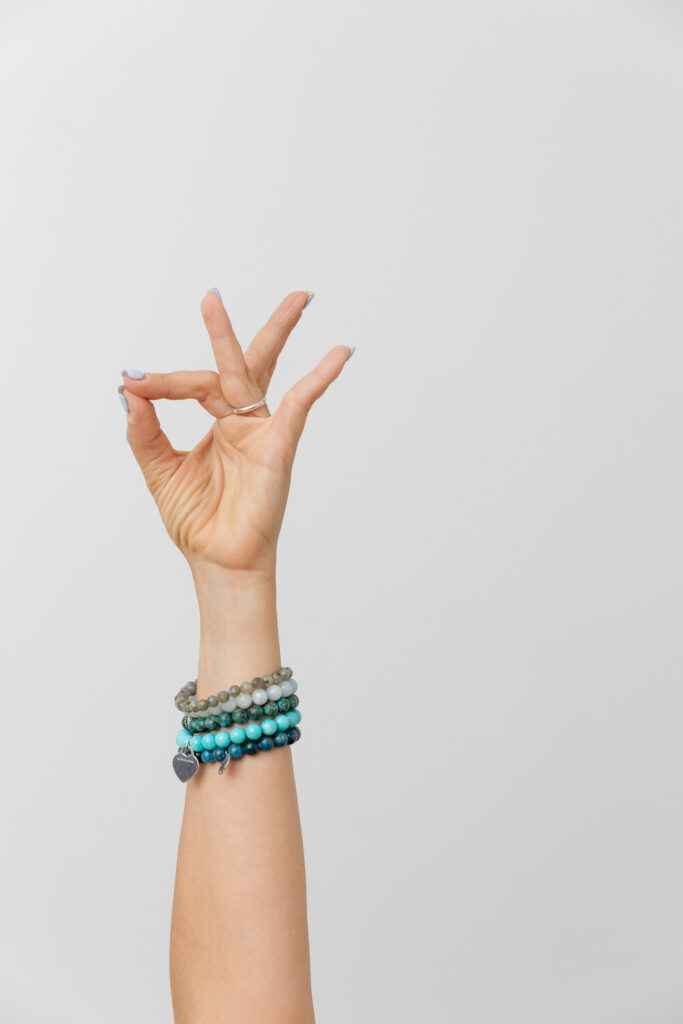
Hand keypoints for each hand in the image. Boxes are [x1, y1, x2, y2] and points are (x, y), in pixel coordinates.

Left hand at [120, 290, 352, 580]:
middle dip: (235, 328)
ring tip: (299, 298)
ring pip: (263, 373)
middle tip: (216, 294)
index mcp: (219, 424)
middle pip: (242, 362)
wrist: (219, 562)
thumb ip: (145, 431)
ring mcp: (263, 432)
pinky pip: (300, 406)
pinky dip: (319, 379)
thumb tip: (127, 390)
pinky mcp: (279, 447)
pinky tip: (338, 354)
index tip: (132, 381)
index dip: (162, 380)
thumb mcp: (159, 470)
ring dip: (278, 332)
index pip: (194, 383)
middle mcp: (243, 422)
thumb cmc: (198, 522)